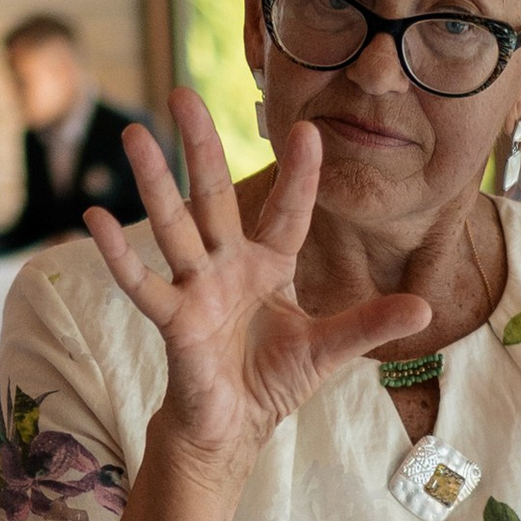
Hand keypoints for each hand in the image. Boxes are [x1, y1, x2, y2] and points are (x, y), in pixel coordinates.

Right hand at [84, 86, 420, 476]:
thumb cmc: (272, 381)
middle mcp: (227, 266)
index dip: (300, 177)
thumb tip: (426, 306)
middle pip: (211, 195)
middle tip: (183, 92)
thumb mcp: (330, 350)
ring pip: (173, 226)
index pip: (287, 213)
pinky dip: (120, 257)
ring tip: (132, 136)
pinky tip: (94, 219)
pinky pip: (144, 285)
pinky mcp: (175, 322)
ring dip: (154, 182)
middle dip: (200, 146)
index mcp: (267, 265)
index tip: (310, 130)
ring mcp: (196, 289)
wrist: (232, 428)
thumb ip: (370, 325)